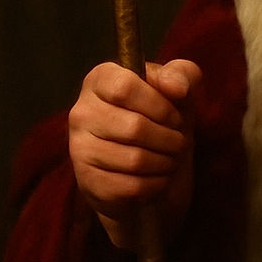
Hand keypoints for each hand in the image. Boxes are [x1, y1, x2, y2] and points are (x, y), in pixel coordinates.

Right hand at [68, 58, 201, 248]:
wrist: (146, 159)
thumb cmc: (162, 113)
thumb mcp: (179, 87)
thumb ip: (182, 74)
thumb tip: (176, 87)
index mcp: (100, 79)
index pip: (124, 88)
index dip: (159, 105)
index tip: (175, 116)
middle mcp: (81, 111)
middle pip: (134, 127)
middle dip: (169, 138)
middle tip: (179, 141)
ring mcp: (79, 148)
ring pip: (133, 160)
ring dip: (165, 161)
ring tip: (172, 157)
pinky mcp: (86, 181)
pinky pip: (129, 186)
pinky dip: (155, 183)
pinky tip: (160, 176)